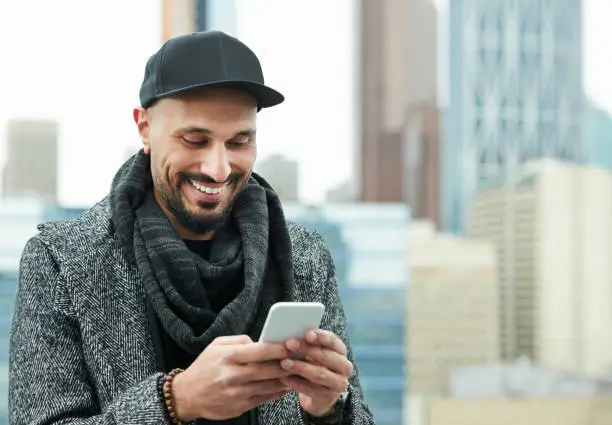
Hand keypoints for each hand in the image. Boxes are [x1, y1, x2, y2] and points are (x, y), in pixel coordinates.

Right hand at [172, 335, 291, 420]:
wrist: (187, 395)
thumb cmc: (204, 366)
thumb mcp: (217, 345)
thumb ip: (239, 340)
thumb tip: (260, 342)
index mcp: (229, 357)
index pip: (260, 351)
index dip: (278, 348)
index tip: (292, 345)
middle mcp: (233, 376)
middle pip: (268, 370)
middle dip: (287, 363)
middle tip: (301, 358)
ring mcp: (237, 393)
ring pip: (269, 386)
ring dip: (286, 379)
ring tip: (298, 371)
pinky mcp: (239, 407)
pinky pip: (264, 399)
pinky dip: (277, 392)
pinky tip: (285, 385)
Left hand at [279, 329, 352, 416]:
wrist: (319, 394)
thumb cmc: (313, 365)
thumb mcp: (314, 353)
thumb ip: (308, 344)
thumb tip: (289, 334)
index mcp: (341, 351)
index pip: (333, 340)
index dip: (320, 337)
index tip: (306, 334)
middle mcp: (344, 367)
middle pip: (325, 356)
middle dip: (306, 349)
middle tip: (288, 344)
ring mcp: (338, 384)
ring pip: (319, 374)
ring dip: (300, 367)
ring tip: (284, 362)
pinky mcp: (329, 398)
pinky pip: (311, 389)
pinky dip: (296, 383)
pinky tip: (284, 378)